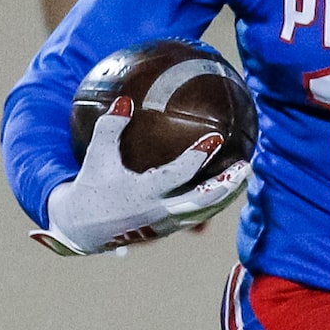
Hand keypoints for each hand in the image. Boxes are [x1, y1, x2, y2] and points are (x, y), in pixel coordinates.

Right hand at [32, 99, 248, 254]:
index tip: (214, 138)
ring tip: (245, 175)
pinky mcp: (169, 229)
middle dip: (227, 185)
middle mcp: (159, 212)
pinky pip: (199, 215)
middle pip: (203, 201)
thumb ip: (110, 127)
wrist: (82, 229)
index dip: (196, 157)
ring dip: (227, 195)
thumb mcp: (96, 156)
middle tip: (246, 166)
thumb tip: (124, 99)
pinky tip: (228, 187)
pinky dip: (215, 202)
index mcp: (143, 194)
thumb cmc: (91, 186)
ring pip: (205, 211)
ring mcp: (167, 224)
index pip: (177, 175)